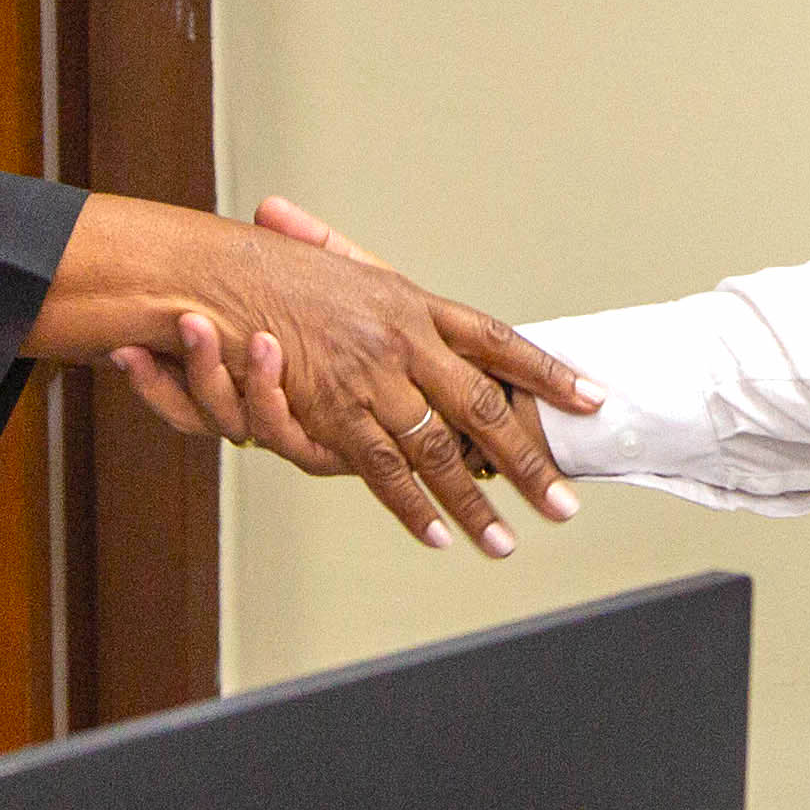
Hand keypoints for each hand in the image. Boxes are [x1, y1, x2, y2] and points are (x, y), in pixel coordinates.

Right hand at [70, 198, 589, 557]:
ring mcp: (372, 376)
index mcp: (413, 304)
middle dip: (527, 462)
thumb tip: (426, 319)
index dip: (548, 371)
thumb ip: (385, 295)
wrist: (216, 270)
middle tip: (562, 505)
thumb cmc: (272, 267)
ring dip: (476, 502)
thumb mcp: (340, 269)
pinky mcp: (334, 410)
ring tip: (507, 541)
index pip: (498, 340)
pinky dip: (413, 507)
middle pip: (484, 407)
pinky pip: (382, 468)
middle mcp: (405, 340)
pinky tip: (440, 537)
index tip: (593, 399)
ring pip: (440, 450)